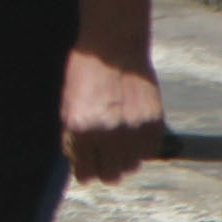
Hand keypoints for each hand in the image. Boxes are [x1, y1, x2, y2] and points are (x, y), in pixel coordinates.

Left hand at [60, 45, 168, 186]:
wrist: (114, 46)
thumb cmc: (85, 71)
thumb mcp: (68, 105)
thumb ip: (74, 137)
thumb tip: (81, 165)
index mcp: (81, 128)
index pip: (85, 172)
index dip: (86, 173)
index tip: (87, 171)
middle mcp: (108, 132)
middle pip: (110, 175)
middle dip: (105, 170)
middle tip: (105, 161)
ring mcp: (133, 129)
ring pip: (131, 166)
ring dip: (124, 160)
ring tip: (120, 145)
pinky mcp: (153, 123)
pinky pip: (148, 151)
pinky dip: (141, 147)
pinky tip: (133, 134)